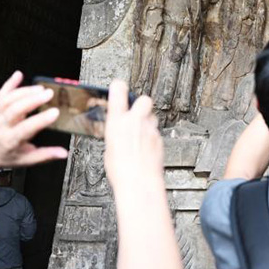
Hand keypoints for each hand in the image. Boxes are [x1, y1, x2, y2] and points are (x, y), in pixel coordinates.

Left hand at [0, 71, 68, 168]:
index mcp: (11, 140)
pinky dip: (9, 83)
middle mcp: (2, 126)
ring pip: (8, 100)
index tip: (54, 113)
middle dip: (33, 100)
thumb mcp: (26, 160)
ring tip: (41, 88)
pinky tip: (18, 75)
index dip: (41, 120)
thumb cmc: (6, 155)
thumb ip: (45, 155)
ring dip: (25, 91)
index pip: (26, 129)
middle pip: (15, 110)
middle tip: (48, 94)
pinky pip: (1, 93)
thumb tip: (63, 153)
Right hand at [104, 81, 163, 196]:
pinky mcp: (159, 138)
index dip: (119, 87)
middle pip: (144, 99)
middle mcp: (136, 121)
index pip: (119, 92)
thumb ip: (116, 132)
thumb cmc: (121, 170)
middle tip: (134, 112)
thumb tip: (118, 128)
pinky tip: (144, 147)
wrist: (139, 183)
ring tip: (138, 134)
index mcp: (118, 122)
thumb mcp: (109, 147)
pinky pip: (155, 131)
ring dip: (146, 121)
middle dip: (140, 103)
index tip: (119, 86)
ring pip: (152, 116)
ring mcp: (150, 129)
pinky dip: (150, 135)